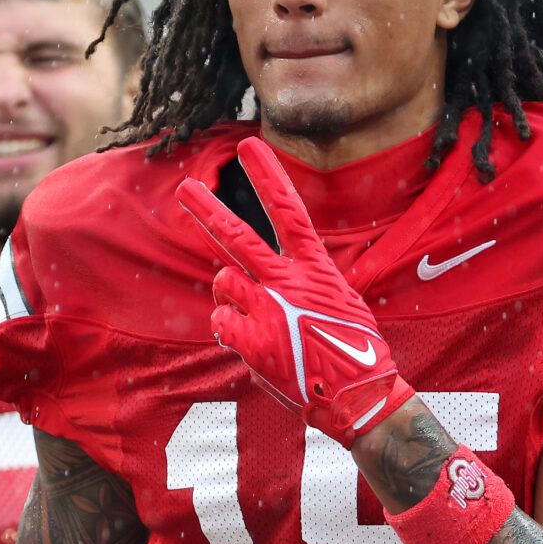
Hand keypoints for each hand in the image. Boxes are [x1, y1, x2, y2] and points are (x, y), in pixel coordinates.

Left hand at [176, 137, 413, 444]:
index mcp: (314, 268)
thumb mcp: (339, 301)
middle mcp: (286, 283)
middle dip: (208, 211)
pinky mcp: (251, 342)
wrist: (356, 396)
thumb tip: (271, 280)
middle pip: (238, 237)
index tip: (249, 146)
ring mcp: (266, 311)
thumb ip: (302, 283)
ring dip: (232, 297)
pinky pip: (220, 321)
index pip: (288, 211)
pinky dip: (229, 330)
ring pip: (224, 283)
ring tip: (260, 318)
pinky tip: (253, 343)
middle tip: (185, 188)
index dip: (268, 176)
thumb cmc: (352, 350)